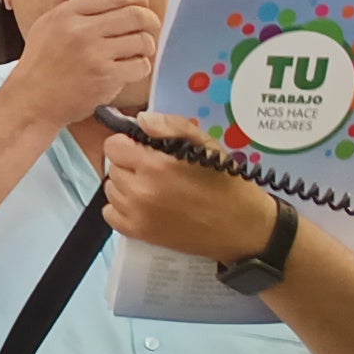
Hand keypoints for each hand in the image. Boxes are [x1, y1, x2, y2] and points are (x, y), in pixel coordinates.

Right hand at [12, 0, 162, 123]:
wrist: (31, 99)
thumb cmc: (40, 62)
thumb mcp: (46, 24)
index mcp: (67, 13)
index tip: (141, 4)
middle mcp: (81, 31)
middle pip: (136, 15)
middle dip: (150, 20)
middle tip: (149, 27)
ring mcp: (94, 55)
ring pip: (142, 41)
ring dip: (146, 46)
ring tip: (137, 50)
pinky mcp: (105, 78)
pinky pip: (140, 66)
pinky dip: (140, 67)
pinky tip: (129, 68)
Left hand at [99, 113, 280, 261]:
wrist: (243, 228)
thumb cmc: (226, 184)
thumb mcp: (208, 146)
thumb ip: (173, 127)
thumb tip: (141, 120)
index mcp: (155, 166)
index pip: (113, 146)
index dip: (128, 143)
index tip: (145, 148)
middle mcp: (140, 191)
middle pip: (113, 167)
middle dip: (129, 163)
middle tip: (154, 168)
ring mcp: (137, 215)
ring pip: (111, 190)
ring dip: (125, 184)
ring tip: (151, 186)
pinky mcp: (140, 234)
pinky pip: (110, 214)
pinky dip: (121, 208)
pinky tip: (143, 204)